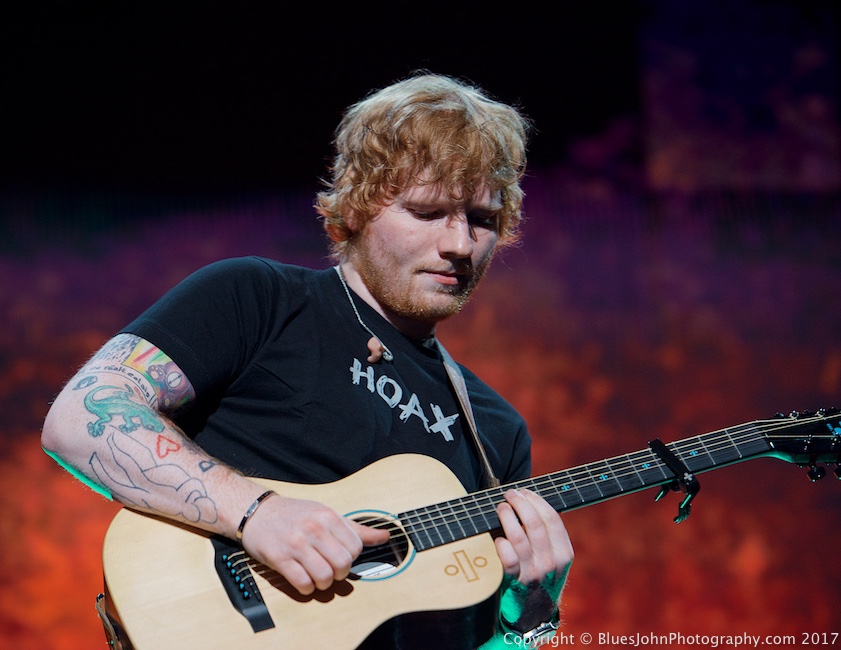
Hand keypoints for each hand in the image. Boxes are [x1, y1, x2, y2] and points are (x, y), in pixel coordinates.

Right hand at [240, 494, 389, 594]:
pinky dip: (307, 588)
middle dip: (340, 573)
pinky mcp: (279, 558)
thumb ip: (356, 529)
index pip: (355, 547)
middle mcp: (313, 529)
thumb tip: (385, 536)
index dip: (352, 557)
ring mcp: (296, 544)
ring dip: (323, 583)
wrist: (257, 512)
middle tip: (332, 570)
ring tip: (318, 576)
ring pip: (324, 576)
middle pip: (342, 564)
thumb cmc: (295, 514)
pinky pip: (302, 583)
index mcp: (328, 516)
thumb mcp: (327, 514)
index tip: (342, 556)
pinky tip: (304, 580)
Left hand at [494, 488, 572, 586]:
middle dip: (520, 503)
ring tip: (501, 507)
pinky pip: (507, 558)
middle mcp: (551, 562)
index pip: (552, 518)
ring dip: (507, 517)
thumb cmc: (542, 577)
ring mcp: (534, 572)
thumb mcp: (555, 559)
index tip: (525, 491)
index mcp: (564, 553)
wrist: (535, 614)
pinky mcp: (516, 582)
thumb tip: (529, 503)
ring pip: (519, 537)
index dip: (536, 501)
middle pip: (535, 523)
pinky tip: (498, 537)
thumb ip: (548, 536)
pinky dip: (501, 544)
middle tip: (509, 494)